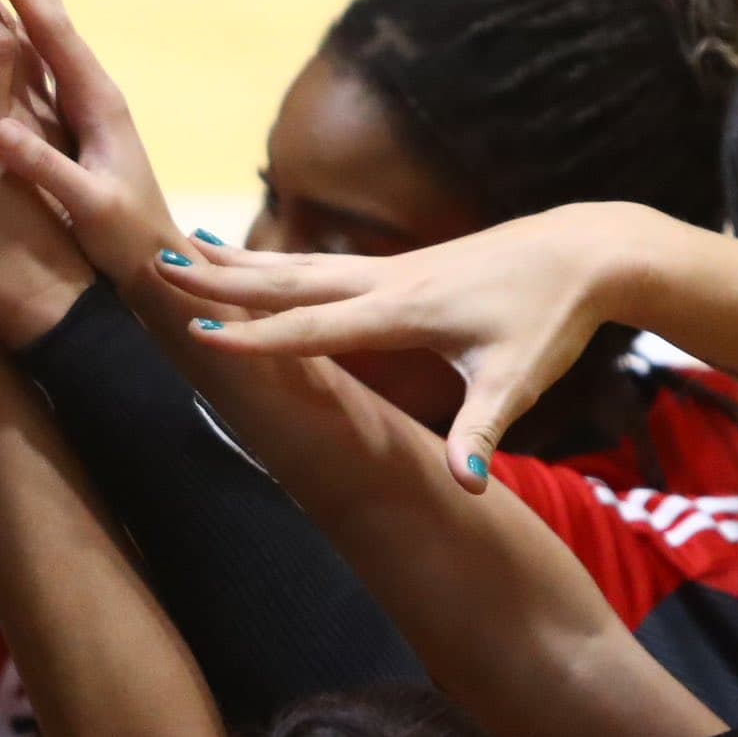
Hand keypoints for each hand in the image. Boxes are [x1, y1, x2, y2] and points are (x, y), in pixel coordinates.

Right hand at [0, 0, 183, 292]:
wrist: (163, 267)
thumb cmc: (127, 243)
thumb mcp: (88, 208)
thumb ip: (44, 167)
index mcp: (99, 104)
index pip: (54, 36)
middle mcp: (96, 92)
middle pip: (55, 18)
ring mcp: (88, 104)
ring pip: (50, 32)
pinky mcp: (77, 121)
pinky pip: (43, 59)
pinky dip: (23, 27)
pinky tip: (10, 15)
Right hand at [153, 202, 640, 490]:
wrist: (581, 252)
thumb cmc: (548, 319)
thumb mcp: (520, 379)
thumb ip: (483, 432)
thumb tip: (467, 486)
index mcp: (402, 312)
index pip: (313, 327)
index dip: (255, 335)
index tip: (199, 331)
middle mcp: (380, 282)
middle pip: (284, 281)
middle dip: (219, 279)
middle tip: (156, 266)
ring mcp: (380, 268)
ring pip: (290, 264)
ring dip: (231, 262)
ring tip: (175, 251)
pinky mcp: (387, 266)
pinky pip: (308, 262)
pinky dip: (263, 259)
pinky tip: (233, 252)